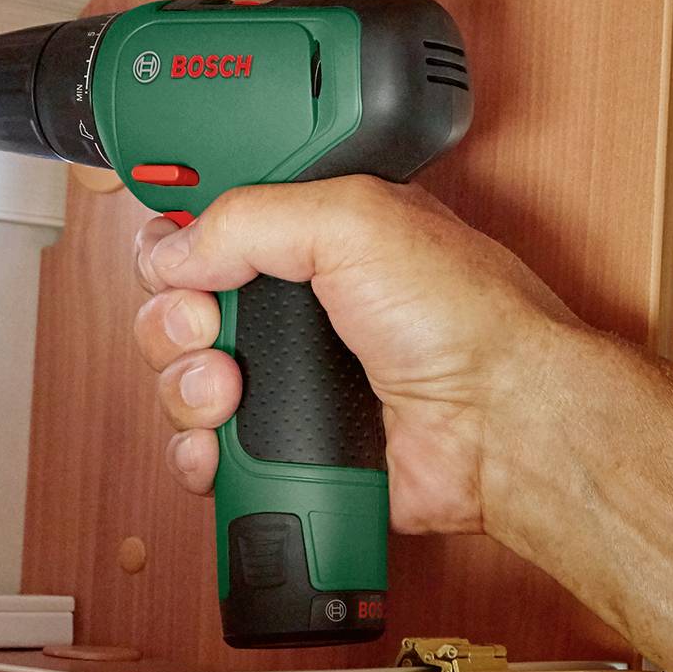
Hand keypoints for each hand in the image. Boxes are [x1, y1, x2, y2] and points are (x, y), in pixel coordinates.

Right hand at [130, 177, 587, 538]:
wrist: (501, 426)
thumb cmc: (467, 319)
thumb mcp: (354, 220)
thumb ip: (250, 217)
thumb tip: (175, 248)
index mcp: (314, 237)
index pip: (211, 225)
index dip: (176, 237)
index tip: (171, 255)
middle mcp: (298, 308)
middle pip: (179, 304)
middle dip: (172, 317)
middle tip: (208, 326)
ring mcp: (289, 381)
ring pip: (182, 382)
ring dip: (185, 386)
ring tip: (229, 391)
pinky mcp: (288, 450)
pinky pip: (208, 453)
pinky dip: (200, 453)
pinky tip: (224, 445)